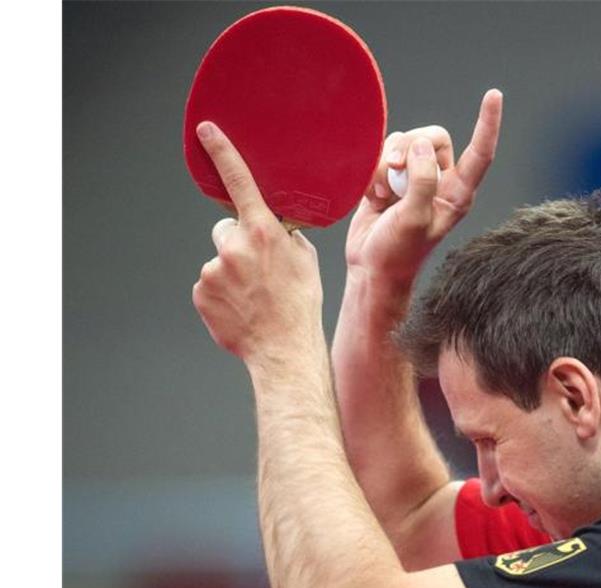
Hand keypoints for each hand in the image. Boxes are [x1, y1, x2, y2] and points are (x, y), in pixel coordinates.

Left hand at [191, 122, 324, 364]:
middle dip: (238, 244)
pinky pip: (209, 283)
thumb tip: (273, 227)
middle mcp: (233, 246)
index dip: (222, 152)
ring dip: (231, 272)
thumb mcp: (304, 260)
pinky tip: (240, 307)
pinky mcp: (200, 291)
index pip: (240, 182)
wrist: (284, 348)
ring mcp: (213, 269)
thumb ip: (284, 236)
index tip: (206, 130)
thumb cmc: (299, 304)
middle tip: (259, 272)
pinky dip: (221, 292)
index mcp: (262, 233)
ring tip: (253, 296)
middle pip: (226, 230)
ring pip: (218, 259)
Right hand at [345, 88, 502, 284]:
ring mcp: (416, 178)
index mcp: (458, 194)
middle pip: (433, 137)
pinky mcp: (393, 176)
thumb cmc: (397, 252)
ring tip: (381, 194)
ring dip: (387, 163)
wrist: (371, 268)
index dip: (487, 123)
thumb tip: (421, 147)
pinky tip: (373, 196)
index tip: (494, 94)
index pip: (480, 153)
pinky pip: (384, 153)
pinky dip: (374, 171)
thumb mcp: (414, 219)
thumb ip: (422, 182)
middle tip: (394, 170)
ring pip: (406, 142)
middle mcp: (441, 182)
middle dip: (410, 147)